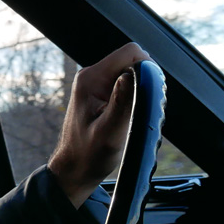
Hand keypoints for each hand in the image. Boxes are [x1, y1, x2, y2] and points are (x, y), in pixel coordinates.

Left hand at [49, 43, 151, 207]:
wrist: (74, 170)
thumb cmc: (88, 155)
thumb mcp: (109, 132)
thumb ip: (122, 102)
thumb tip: (133, 74)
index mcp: (90, 79)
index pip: (130, 52)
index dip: (147, 68)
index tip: (149, 94)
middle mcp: (92, 76)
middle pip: (132, 61)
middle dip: (145, 81)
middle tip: (140, 110)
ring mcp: (96, 84)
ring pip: (131, 73)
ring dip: (140, 91)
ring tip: (132, 118)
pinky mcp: (102, 93)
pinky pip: (126, 85)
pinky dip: (135, 98)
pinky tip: (129, 118)